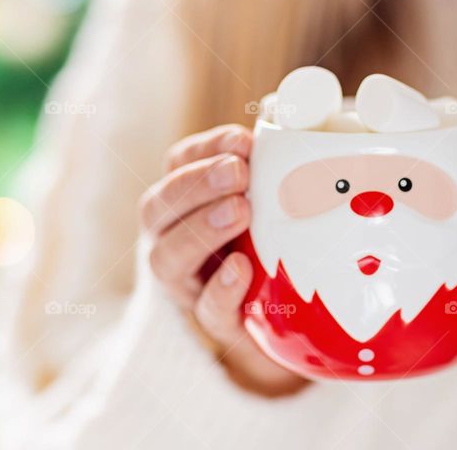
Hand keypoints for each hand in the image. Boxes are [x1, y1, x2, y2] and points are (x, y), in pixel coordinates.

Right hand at [139, 124, 307, 394]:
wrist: (286, 315)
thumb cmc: (275, 237)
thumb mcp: (272, 199)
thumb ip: (274, 171)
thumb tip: (299, 134)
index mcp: (185, 198)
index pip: (179, 162)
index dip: (206, 148)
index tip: (243, 142)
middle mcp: (172, 237)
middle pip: (157, 207)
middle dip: (196, 184)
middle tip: (238, 173)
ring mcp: (187, 284)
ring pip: (167, 258)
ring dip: (202, 229)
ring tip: (240, 212)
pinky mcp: (215, 322)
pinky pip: (206, 310)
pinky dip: (222, 289)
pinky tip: (242, 267)